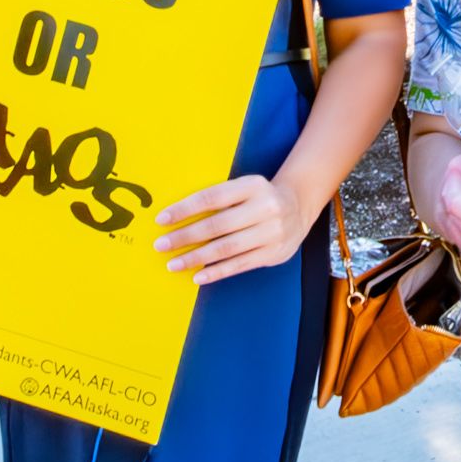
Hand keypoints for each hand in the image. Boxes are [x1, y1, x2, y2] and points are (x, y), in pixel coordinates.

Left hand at [155, 172, 306, 285]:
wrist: (299, 205)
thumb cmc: (258, 197)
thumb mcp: (243, 187)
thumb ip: (218, 199)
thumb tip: (176, 216)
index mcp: (252, 185)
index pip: (211, 197)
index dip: (184, 209)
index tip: (161, 220)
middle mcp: (265, 207)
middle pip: (217, 225)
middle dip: (185, 236)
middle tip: (161, 245)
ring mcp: (272, 232)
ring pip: (226, 248)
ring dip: (196, 258)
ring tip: (173, 264)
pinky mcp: (274, 253)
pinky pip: (240, 265)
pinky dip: (216, 271)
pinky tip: (197, 276)